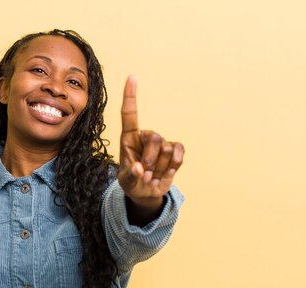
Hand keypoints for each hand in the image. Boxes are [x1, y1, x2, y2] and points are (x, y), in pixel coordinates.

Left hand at [118, 75, 183, 211]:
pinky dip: (173, 167)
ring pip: (167, 151)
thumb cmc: (132, 182)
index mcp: (129, 138)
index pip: (129, 114)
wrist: (146, 192)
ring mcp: (162, 143)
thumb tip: (139, 169)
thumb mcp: (126, 182)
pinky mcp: (175, 150)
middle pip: (155, 138)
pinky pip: (179, 154)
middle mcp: (146, 136)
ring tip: (152, 175)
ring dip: (160, 168)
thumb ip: (130, 176)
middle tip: (144, 174)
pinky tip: (165, 173)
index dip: (130, 95)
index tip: (132, 77)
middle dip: (151, 160)